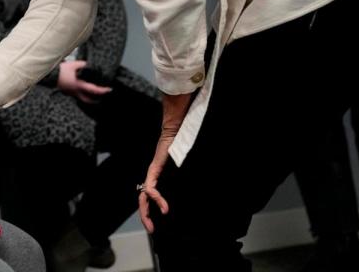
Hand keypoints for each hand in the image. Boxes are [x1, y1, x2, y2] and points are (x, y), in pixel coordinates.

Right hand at [57, 60, 111, 102]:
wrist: (49, 74)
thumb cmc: (61, 70)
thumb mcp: (73, 65)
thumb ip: (84, 65)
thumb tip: (91, 65)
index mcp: (78, 85)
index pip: (93, 90)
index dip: (103, 90)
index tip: (109, 89)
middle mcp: (76, 91)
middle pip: (88, 100)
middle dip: (97, 100)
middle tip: (103, 96)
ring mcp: (71, 93)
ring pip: (83, 99)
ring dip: (90, 98)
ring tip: (95, 96)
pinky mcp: (68, 92)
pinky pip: (77, 96)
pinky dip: (83, 95)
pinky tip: (85, 91)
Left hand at [138, 92, 191, 232]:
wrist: (182, 128)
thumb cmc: (188, 145)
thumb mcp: (192, 169)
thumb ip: (197, 179)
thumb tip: (216, 193)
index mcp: (163, 178)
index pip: (153, 197)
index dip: (155, 209)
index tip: (163, 222)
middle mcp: (156, 176)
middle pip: (144, 199)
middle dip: (146, 216)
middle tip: (153, 231)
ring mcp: (154, 173)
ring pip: (143, 196)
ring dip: (146, 212)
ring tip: (153, 226)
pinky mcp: (154, 168)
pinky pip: (151, 187)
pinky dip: (157, 199)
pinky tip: (165, 208)